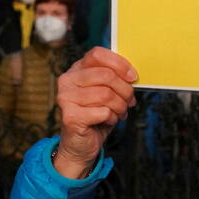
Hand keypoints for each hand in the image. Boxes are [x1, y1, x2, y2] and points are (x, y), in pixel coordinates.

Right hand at [54, 47, 136, 178]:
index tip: (133, 77)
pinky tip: (108, 120)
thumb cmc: (97, 115)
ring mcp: (65, 97)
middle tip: (129, 101)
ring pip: (106, 94)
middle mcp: (67, 80)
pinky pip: (103, 112)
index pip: (97, 54)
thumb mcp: (108, 91)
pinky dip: (112, 117)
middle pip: (106, 75)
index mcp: (77, 69)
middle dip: (125, 90)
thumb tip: (132, 74)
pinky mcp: (69, 116)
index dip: (119, 64)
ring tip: (119, 112)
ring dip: (120, 106)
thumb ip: (116, 78)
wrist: (82, 144)